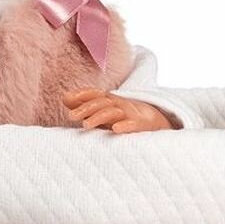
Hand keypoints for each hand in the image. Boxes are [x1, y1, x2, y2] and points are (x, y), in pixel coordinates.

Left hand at [62, 88, 178, 133]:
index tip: (67, 99)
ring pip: (113, 112)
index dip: (82, 94)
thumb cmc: (126, 118)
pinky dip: (125, 126)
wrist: (161, 123)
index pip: (95, 93)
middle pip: (101, 102)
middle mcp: (120, 104)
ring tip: (85, 125)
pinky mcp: (143, 125)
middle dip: (86, 108)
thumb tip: (63, 98)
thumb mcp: (105, 111)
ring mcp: (132, 114)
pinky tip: (115, 130)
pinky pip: (133, 125)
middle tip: (70, 117)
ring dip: (99, 117)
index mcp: (110, 101)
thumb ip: (85, 106)